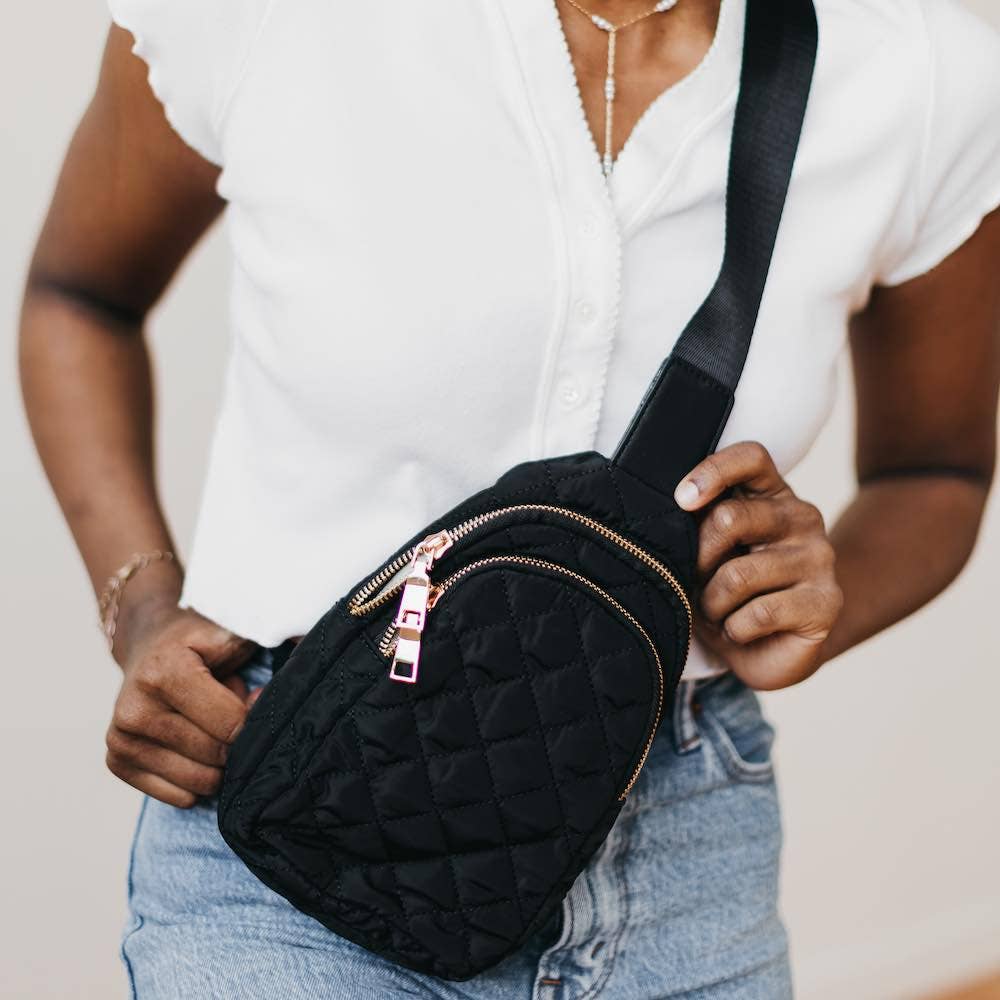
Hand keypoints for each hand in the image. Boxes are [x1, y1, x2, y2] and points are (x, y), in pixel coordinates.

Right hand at [106, 602, 256, 806]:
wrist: (147, 642)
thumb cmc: (200, 640)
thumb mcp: (233, 631)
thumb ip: (269, 642)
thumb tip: (297, 664)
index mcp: (165, 672)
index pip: (231, 726)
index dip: (255, 718)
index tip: (256, 697)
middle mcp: (135, 708)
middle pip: (216, 756)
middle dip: (236, 739)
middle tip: (228, 707)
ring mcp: (120, 738)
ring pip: (200, 782)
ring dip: (218, 759)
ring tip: (208, 721)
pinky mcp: (116, 761)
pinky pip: (180, 796)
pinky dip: (197, 775)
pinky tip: (191, 740)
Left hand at [674, 441, 842, 690]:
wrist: (768, 649)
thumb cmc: (727, 592)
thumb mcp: (707, 552)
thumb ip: (697, 525)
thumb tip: (678, 506)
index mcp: (771, 494)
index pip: (751, 457)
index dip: (713, 471)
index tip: (682, 500)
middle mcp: (801, 517)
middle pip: (730, 518)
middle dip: (698, 560)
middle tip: (698, 582)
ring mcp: (819, 558)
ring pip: (737, 575)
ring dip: (713, 603)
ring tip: (718, 612)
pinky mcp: (826, 602)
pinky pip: (759, 613)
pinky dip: (734, 629)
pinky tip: (740, 630)